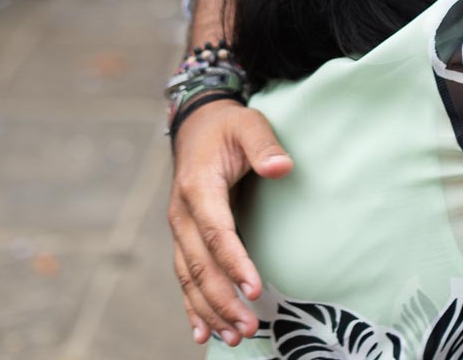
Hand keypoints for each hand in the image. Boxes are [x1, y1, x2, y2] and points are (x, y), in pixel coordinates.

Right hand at [166, 98, 292, 345]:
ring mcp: (180, 229)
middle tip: (249, 327)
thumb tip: (282, 167)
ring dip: (210, 310)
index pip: (216, 232)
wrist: (197, 126)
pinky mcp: (184, 238)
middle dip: (223, 299)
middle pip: (200, 265)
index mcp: (199, 188)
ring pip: (190, 278)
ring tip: (234, 337)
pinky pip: (185, 277)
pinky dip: (192, 306)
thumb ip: (265, 145)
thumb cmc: (229, 127)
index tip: (254, 287)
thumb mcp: (249, 124)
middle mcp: (183, 214)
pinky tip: (204, 332)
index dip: (234, 262)